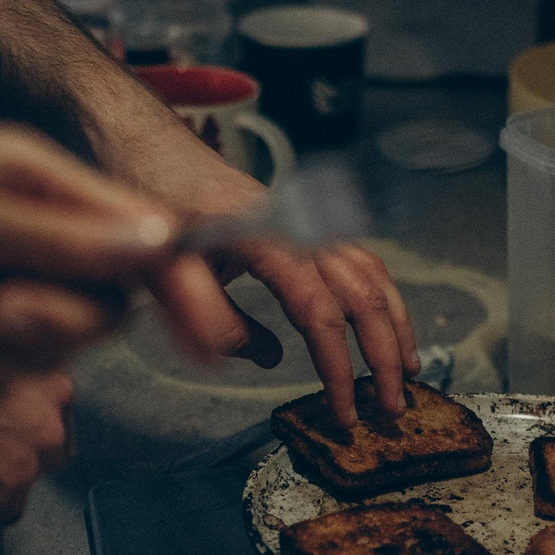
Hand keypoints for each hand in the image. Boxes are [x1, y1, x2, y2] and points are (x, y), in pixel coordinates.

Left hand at [0, 128, 236, 520]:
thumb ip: (55, 235)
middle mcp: (38, 230)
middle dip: (66, 317)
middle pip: (112, 295)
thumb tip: (156, 244)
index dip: (184, 282)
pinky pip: (23, 367)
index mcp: (40, 177)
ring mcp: (13, 283)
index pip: (141, 230)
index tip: (213, 340)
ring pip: (71, 339)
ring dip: (23, 343)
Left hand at [89, 94, 420, 430]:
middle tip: (392, 407)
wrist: (146, 144)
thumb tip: (266, 360)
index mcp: (265, 240)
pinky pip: (359, 258)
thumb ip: (215, 318)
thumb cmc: (150, 201)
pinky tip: (386, 322)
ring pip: (372, 274)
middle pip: (363, 295)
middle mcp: (298, 227)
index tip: (344, 410)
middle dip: (384, 355)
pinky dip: (381, 296)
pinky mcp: (305, 222)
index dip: (338, 367)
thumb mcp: (164, 271)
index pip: (320, 313)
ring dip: (395, 325)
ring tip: (407, 370)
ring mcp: (306, 222)